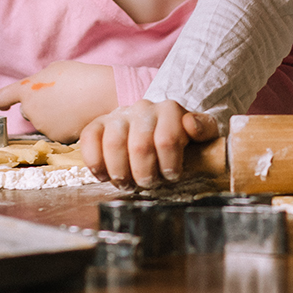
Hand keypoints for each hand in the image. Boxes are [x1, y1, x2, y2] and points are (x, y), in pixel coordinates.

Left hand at [0, 61, 118, 142]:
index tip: (4, 105)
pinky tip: (78, 116)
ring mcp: (43, 126)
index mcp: (26, 90)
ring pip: (43, 123)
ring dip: (53, 117)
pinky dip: (65, 127)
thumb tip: (35, 91)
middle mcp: (30, 110)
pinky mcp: (57, 138)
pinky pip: (57, 132)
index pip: (1, 97)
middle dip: (38, 107)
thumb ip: (38, 82)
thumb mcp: (54, 70)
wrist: (103, 94)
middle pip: (28, 110)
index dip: (2, 101)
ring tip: (73, 105)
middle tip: (59, 98)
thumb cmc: (81, 77)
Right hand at [76, 99, 221, 188]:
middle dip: (145, 174)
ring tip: (128, 183)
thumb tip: (190, 124)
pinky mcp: (98, 124)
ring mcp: (119, 115)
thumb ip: (204, 129)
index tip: (171, 177)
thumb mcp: (200, 135)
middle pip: (140, 146)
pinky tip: (104, 175)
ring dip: (121, 172)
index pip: (168, 139)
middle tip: (148, 184)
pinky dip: (95, 162)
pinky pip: (89, 139)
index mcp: (170, 110)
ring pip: (113, 144)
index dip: (169, 165)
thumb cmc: (179, 139)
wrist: (153, 128)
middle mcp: (143, 108)